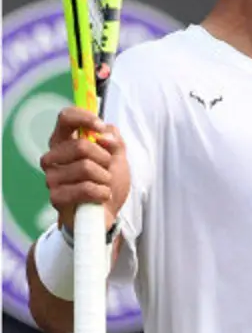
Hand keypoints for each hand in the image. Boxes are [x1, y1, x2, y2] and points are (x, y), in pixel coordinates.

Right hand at [40, 107, 128, 235]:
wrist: (107, 214)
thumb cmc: (108, 183)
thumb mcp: (118, 157)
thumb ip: (114, 141)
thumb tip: (104, 133)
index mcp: (65, 142)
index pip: (65, 118)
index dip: (84, 118)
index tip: (100, 127)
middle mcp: (54, 158)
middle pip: (80, 145)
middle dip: (104, 158)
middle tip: (107, 169)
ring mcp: (52, 178)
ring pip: (85, 167)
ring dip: (105, 178)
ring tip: (103, 185)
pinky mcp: (56, 197)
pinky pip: (86, 188)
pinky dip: (102, 192)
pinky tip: (101, 197)